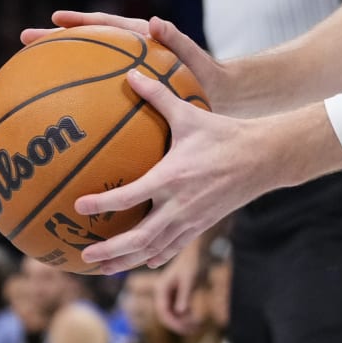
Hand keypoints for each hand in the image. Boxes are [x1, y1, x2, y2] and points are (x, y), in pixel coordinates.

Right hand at [20, 14, 226, 96]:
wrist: (220, 97)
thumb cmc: (208, 76)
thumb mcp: (195, 58)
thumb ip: (177, 39)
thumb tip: (155, 21)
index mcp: (140, 40)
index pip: (105, 26)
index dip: (80, 22)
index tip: (54, 18)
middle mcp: (127, 54)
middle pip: (85, 44)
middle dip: (55, 40)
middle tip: (25, 39)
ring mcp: (125, 75)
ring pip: (85, 69)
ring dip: (59, 68)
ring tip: (29, 72)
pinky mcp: (128, 93)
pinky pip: (97, 96)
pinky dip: (79, 101)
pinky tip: (60, 116)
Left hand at [73, 75, 319, 270]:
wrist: (263, 158)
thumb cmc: (224, 133)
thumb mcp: (189, 113)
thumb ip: (158, 95)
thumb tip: (130, 73)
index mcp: (171, 177)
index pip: (130, 196)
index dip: (102, 204)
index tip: (79, 206)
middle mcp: (179, 205)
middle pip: (139, 238)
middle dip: (110, 251)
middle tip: (84, 255)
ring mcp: (191, 220)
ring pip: (154, 250)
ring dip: (127, 261)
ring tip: (102, 269)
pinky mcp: (201, 226)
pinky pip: (173, 248)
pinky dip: (154, 257)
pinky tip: (140, 262)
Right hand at [155, 241, 206, 334]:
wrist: (196, 253)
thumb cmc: (192, 263)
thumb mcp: (189, 280)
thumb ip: (184, 295)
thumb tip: (180, 312)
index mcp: (160, 289)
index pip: (162, 312)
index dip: (173, 323)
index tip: (186, 329)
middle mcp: (162, 293)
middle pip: (166, 316)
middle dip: (179, 325)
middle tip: (194, 330)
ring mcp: (168, 295)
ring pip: (173, 315)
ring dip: (183, 322)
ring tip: (198, 326)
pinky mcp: (176, 296)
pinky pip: (179, 311)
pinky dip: (186, 317)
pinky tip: (197, 320)